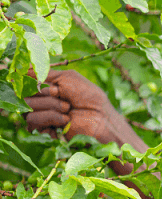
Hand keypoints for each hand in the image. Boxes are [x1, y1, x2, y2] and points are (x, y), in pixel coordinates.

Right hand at [25, 69, 148, 160]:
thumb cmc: (89, 97)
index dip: (34, 81)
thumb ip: (45, 73)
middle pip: (24, 93)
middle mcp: (41, 100)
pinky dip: (50, 117)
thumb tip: (23, 67)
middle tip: (66, 100)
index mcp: (46, 87)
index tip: (54, 87)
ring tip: (68, 110)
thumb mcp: (68, 77)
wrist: (101, 119)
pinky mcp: (44, 130)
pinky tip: (66, 121)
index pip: (25, 81)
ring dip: (51, 106)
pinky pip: (32, 120)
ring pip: (28, 106)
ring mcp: (42, 115)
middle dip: (46, 95)